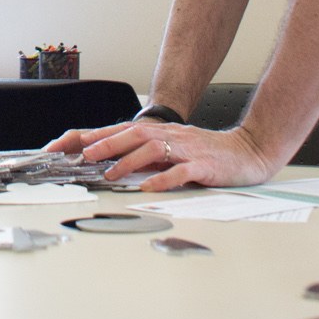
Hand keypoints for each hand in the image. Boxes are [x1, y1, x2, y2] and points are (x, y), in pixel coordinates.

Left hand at [47, 120, 274, 190]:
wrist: (250, 151)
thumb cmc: (210, 154)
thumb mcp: (175, 151)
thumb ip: (148, 155)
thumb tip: (115, 163)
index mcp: (162, 134)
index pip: (122, 131)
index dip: (95, 136)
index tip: (69, 145)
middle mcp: (171, 137)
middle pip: (134, 133)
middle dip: (106, 143)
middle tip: (83, 156)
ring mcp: (187, 149)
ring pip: (152, 149)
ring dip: (128, 160)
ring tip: (110, 173)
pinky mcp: (203, 165)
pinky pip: (180, 171)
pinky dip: (162, 178)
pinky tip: (148, 187)